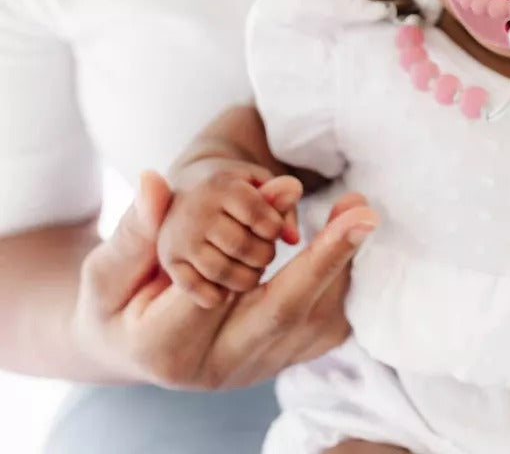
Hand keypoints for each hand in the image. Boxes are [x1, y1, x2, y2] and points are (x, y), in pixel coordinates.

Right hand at [72, 170, 377, 387]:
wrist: (135, 346)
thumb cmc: (116, 302)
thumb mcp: (109, 270)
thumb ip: (135, 231)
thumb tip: (153, 182)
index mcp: (168, 348)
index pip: (222, 289)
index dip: (259, 234)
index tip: (288, 187)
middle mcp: (221, 366)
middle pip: (284, 312)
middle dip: (327, 259)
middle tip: (361, 213)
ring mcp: (259, 366)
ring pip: (315, 317)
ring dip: (342, 261)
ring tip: (357, 209)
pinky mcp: (286, 357)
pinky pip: (327, 319)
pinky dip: (342, 274)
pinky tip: (348, 230)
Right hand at [158, 168, 302, 307]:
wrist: (187, 192)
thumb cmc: (236, 190)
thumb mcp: (261, 183)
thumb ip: (283, 204)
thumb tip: (293, 239)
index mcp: (222, 185)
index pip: (256, 213)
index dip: (274, 228)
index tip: (274, 231)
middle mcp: (196, 210)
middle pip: (241, 245)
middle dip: (263, 255)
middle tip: (265, 255)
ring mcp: (179, 237)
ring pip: (220, 270)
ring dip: (246, 278)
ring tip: (252, 271)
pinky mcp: (169, 261)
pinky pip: (195, 288)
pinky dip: (217, 295)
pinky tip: (229, 288)